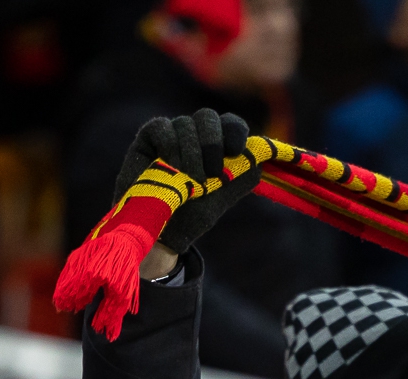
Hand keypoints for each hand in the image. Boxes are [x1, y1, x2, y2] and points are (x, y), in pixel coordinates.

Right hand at [114, 109, 259, 260]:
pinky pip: (162, 127)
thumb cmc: (192, 215)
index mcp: (216, 145)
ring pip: (185, 124)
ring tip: (188, 183)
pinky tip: (170, 169)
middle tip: (212, 173)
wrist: (161, 233)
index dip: (235, 130)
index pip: (230, 123)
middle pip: (208, 117)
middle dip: (212, 142)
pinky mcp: (147, 138)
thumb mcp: (223, 198)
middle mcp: (194, 135)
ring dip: (191, 155)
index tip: (235, 151)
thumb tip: (260, 158)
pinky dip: (170, 147)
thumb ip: (243, 176)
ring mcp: (171, 134)